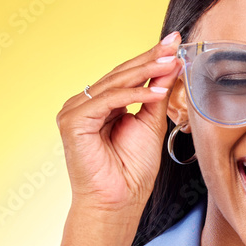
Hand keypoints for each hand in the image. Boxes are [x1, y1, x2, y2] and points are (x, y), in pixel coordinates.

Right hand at [55, 31, 182, 217]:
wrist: (119, 202)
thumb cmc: (131, 172)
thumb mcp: (150, 124)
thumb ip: (156, 95)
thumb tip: (170, 65)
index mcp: (99, 105)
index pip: (126, 76)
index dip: (150, 59)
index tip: (173, 43)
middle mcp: (84, 105)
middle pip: (120, 75)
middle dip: (149, 58)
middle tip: (173, 43)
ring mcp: (75, 112)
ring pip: (114, 84)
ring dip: (145, 72)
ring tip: (170, 62)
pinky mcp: (73, 122)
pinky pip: (107, 101)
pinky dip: (134, 95)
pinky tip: (157, 91)